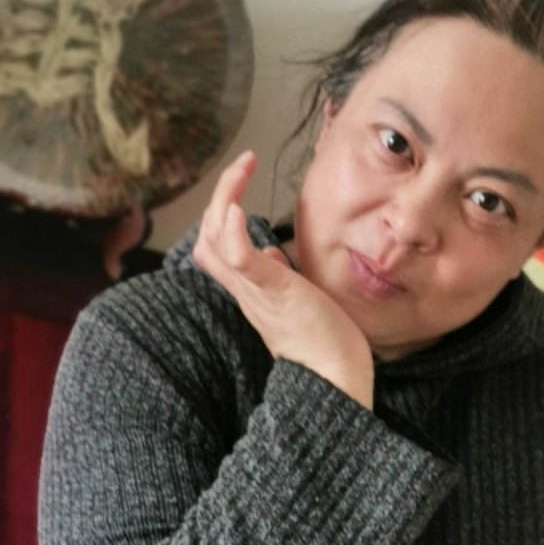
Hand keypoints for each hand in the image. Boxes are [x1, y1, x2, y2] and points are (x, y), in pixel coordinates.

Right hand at [193, 151, 373, 408]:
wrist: (337, 380)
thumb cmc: (323, 342)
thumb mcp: (296, 302)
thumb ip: (277, 279)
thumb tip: (272, 255)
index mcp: (250, 291)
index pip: (216, 248)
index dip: (221, 213)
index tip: (244, 184)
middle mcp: (245, 291)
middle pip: (207, 238)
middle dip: (219, 196)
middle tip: (242, 165)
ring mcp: (257, 292)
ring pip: (215, 241)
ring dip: (224, 200)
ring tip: (241, 170)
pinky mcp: (276, 294)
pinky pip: (240, 261)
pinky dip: (233, 232)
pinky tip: (238, 208)